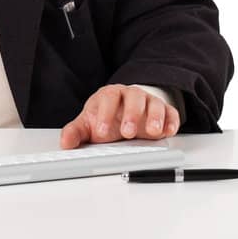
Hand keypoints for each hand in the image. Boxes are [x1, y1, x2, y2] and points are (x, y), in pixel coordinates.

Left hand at [59, 84, 179, 148]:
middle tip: (127, 132)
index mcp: (111, 95)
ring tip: (152, 132)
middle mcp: (131, 95)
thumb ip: (76, 132)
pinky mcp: (164, 111)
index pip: (109, 98)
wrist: (125, 110)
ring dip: (154, 117)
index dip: (105, 114)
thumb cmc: (107, 116)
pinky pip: (170, 113)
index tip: (101, 132)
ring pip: (154, 104)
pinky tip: (169, 131)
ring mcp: (149, 102)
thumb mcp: (89, 123)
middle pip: (134, 98)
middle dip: (132, 114)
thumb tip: (66, 143)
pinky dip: (171, 121)